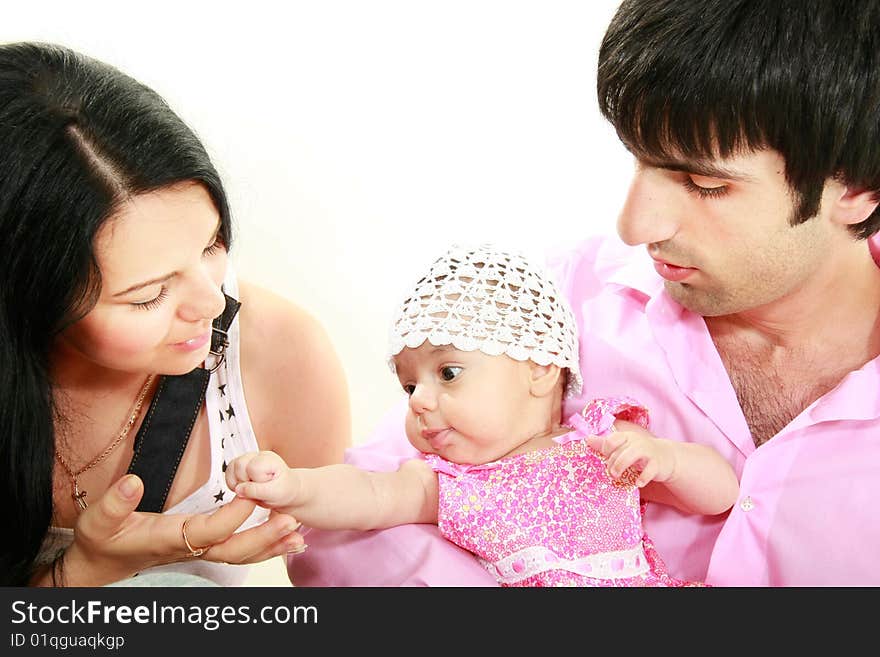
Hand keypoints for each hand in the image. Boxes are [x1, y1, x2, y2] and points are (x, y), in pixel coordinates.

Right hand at [61, 473, 303, 585]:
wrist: (102, 563)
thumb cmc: (102, 539)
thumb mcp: (99, 519)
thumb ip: (116, 502)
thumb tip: (133, 481)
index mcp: (170, 539)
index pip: (207, 530)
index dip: (231, 516)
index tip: (252, 496)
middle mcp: (191, 548)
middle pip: (234, 549)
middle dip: (263, 537)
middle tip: (291, 520)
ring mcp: (200, 551)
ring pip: (241, 554)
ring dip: (271, 545)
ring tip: (300, 535)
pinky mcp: (206, 548)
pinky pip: (240, 551)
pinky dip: (265, 548)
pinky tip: (288, 541)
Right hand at [226, 450, 298, 509]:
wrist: (286, 491)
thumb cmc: (285, 490)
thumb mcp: (275, 493)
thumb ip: (256, 491)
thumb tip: (238, 489)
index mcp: (268, 459)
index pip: (252, 467)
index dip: (255, 481)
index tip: (264, 487)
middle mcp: (256, 456)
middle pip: (239, 464)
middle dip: (244, 482)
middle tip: (256, 489)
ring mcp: (247, 460)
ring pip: (231, 468)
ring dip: (237, 483)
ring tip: (251, 489)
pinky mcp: (240, 468)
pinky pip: (228, 473)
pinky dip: (232, 484)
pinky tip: (243, 489)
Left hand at [585, 420, 676, 486]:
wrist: (666, 457)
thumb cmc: (639, 452)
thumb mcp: (623, 446)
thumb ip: (606, 444)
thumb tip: (587, 439)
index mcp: (627, 437)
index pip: (612, 439)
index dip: (605, 449)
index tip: (605, 458)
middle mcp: (637, 442)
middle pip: (619, 449)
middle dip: (612, 462)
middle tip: (610, 472)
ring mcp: (648, 452)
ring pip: (632, 455)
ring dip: (620, 465)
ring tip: (616, 475)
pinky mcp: (657, 464)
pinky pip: (649, 470)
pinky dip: (642, 478)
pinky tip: (638, 483)